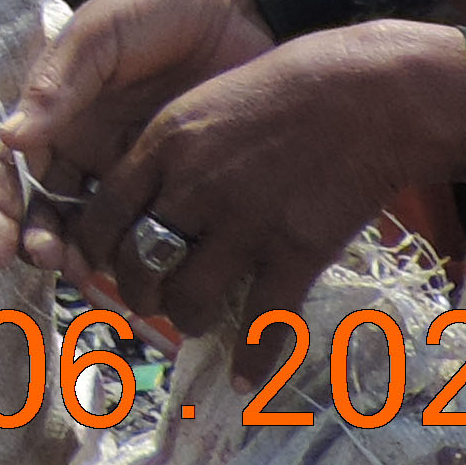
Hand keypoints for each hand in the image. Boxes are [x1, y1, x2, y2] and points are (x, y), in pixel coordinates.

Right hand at [0, 0, 280, 278]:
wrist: (235, 2)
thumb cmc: (153, 6)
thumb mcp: (98, 34)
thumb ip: (58, 84)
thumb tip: (10, 139)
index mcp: (56, 113)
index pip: (12, 171)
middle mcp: (87, 149)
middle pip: (49, 211)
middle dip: (42, 242)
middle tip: (55, 261)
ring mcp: (132, 169)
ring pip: (97, 230)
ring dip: (86, 257)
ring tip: (92, 274)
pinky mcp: (178, 181)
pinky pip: (153, 226)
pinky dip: (142, 253)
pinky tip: (146, 269)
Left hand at [80, 20, 465, 338]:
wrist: (368, 94)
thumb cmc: (288, 86)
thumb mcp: (206, 101)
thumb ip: (173, 151)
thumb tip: (150, 199)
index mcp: (164, 143)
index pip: (103, 213)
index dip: (98, 250)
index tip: (105, 263)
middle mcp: (193, 187)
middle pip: (138, 264)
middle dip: (138, 292)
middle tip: (150, 300)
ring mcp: (244, 223)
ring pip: (188, 300)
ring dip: (186, 320)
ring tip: (194, 320)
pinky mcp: (295, 252)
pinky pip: (262, 322)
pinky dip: (253, 358)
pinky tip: (246, 377)